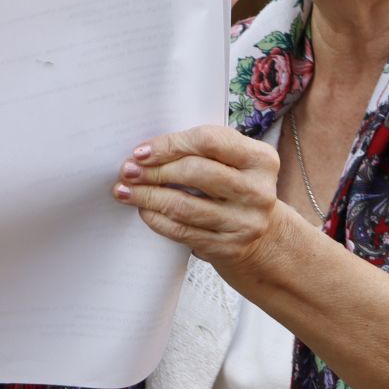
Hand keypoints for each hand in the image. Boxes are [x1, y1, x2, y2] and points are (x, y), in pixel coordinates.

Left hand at [114, 124, 289, 274]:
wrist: (263, 236)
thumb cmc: (236, 188)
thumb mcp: (234, 162)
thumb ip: (203, 150)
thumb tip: (145, 153)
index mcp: (261, 159)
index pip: (209, 141)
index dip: (170, 144)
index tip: (141, 151)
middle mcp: (258, 190)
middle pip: (195, 172)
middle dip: (155, 171)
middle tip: (128, 171)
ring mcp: (245, 222)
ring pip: (184, 205)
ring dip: (148, 196)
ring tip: (126, 190)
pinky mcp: (228, 247)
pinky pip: (182, 231)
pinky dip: (157, 219)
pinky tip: (144, 210)